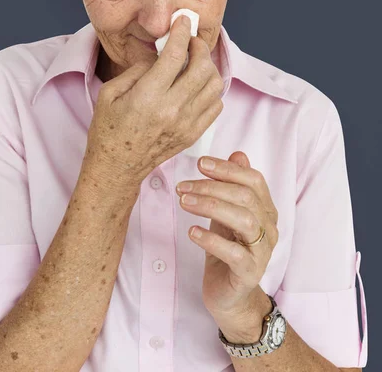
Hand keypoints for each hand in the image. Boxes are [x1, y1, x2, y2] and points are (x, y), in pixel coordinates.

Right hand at [84, 15, 223, 187]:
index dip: (181, 32)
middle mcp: (172, 109)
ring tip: (195, 62)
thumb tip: (159, 54)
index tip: (182, 21)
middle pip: (202, 68)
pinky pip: (216, 105)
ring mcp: (186, 124)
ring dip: (208, 67)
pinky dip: (211, 90)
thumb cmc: (108, 129)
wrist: (117, 167)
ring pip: (214, 85)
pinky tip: (197, 85)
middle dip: (199, 47)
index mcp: (148, 96)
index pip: (175, 55)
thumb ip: (137, 70)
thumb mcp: (110, 93)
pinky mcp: (193, 134)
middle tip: (190, 41)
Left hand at [176, 151, 278, 339]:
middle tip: (182, 186)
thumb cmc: (226, 250)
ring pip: (243, 219)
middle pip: (245, 197)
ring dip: (210, 206)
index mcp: (265, 210)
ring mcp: (262, 251)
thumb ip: (232, 186)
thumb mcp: (226, 213)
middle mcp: (268, 228)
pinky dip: (211, 239)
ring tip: (184, 202)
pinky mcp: (249, 273)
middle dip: (211, 186)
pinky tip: (192, 232)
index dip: (227, 169)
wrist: (230, 297)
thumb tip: (237, 153)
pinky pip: (233, 253)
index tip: (200, 163)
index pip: (253, 180)